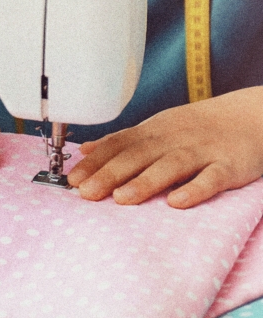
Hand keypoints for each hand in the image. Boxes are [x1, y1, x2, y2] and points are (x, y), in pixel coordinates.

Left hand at [67, 86, 262, 207]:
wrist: (255, 115)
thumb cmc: (199, 128)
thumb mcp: (158, 128)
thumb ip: (122, 141)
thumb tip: (84, 150)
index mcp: (154, 131)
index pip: (119, 144)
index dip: (95, 162)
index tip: (72, 179)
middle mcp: (174, 139)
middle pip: (138, 155)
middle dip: (110, 174)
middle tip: (86, 193)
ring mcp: (203, 151)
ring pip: (171, 165)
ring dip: (145, 182)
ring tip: (122, 198)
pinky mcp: (229, 165)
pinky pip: (212, 178)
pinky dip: (195, 189)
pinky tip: (177, 202)